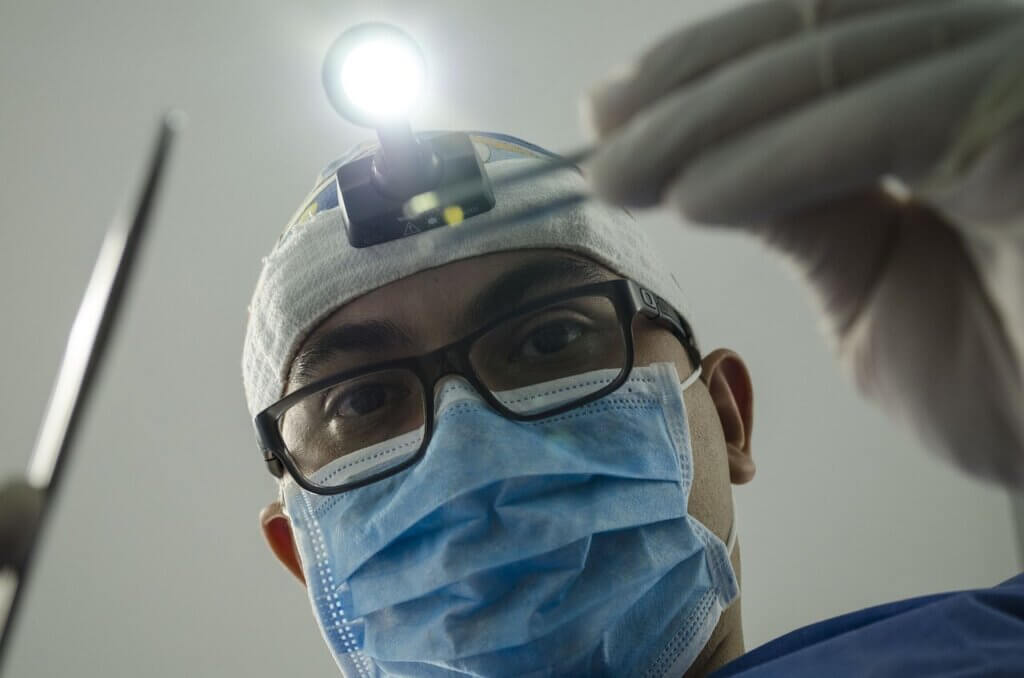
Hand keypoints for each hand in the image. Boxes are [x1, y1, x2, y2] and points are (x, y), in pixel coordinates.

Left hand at [584, 0, 1023, 485]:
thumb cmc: (1004, 379)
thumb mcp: (866, 282)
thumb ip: (800, 210)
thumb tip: (697, 163)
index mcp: (947, 91)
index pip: (812, 41)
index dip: (700, 70)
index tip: (610, 116)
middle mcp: (988, 64)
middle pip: (816, 35)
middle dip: (687, 91)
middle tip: (599, 139)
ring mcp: (1017, 79)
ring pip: (837, 62)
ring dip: (708, 123)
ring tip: (624, 175)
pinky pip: (896, 120)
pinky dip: (782, 158)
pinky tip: (700, 196)